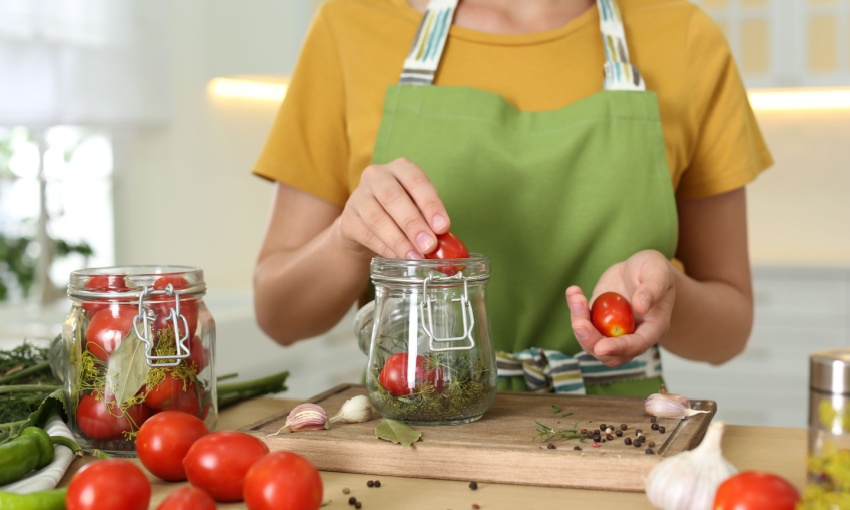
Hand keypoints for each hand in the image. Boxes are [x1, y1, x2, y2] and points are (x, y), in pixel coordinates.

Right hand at [336, 158, 449, 258]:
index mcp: (401, 168)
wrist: (366, 224)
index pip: (417, 182)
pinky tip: (398, 258)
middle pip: (393, 198)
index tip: (442, 227)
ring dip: (399, 240)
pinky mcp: (348, 218)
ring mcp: (359, 196)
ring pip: (377, 218)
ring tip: (415, 256)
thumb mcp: (418, 209)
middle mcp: (377, 176)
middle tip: (429, 245)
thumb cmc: (400, 213)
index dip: (431, 205)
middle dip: (413, 224)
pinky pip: (367, 234)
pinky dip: (385, 248)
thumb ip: (430, 221)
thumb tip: (444, 241)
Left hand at [565, 250, 675, 366]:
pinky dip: (574, 309)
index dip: (618, 349)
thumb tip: (640, 306)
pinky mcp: (597, 318)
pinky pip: (583, 321)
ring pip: (591, 340)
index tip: (601, 347)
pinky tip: (573, 291)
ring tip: (576, 297)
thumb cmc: (655, 270)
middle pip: (609, 353)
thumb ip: (652, 289)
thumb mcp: (658, 273)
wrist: (640, 268)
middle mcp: (632, 334)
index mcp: (653, 328)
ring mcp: (612, 329)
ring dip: (579, 322)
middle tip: (579, 323)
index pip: (636, 346)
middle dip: (591, 341)